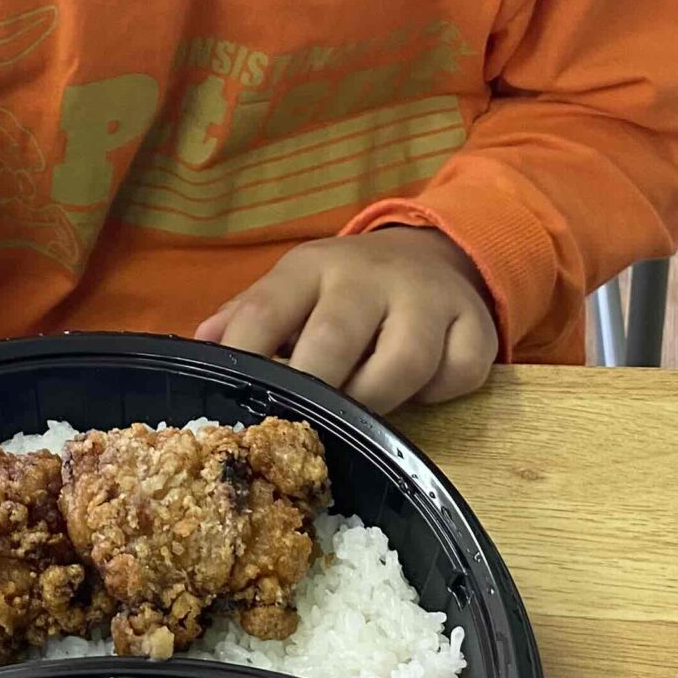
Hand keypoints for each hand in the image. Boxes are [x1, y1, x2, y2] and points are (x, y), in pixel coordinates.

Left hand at [197, 226, 498, 412]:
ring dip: (376, 400)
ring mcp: (428, 299)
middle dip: (314, 390)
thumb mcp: (294, 288)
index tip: (234, 405)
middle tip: (302, 425)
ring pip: (402, 363)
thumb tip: (202, 348)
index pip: (265, 311)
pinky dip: (438, 394)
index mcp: (312, 268)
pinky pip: (457, 374)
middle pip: (334, 339)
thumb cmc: (346, 288)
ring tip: (361, 414)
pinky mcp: (475, 325)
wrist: (434, 252)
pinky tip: (420, 391)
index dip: (244, 359)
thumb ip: (248, 318)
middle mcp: (369, 277)